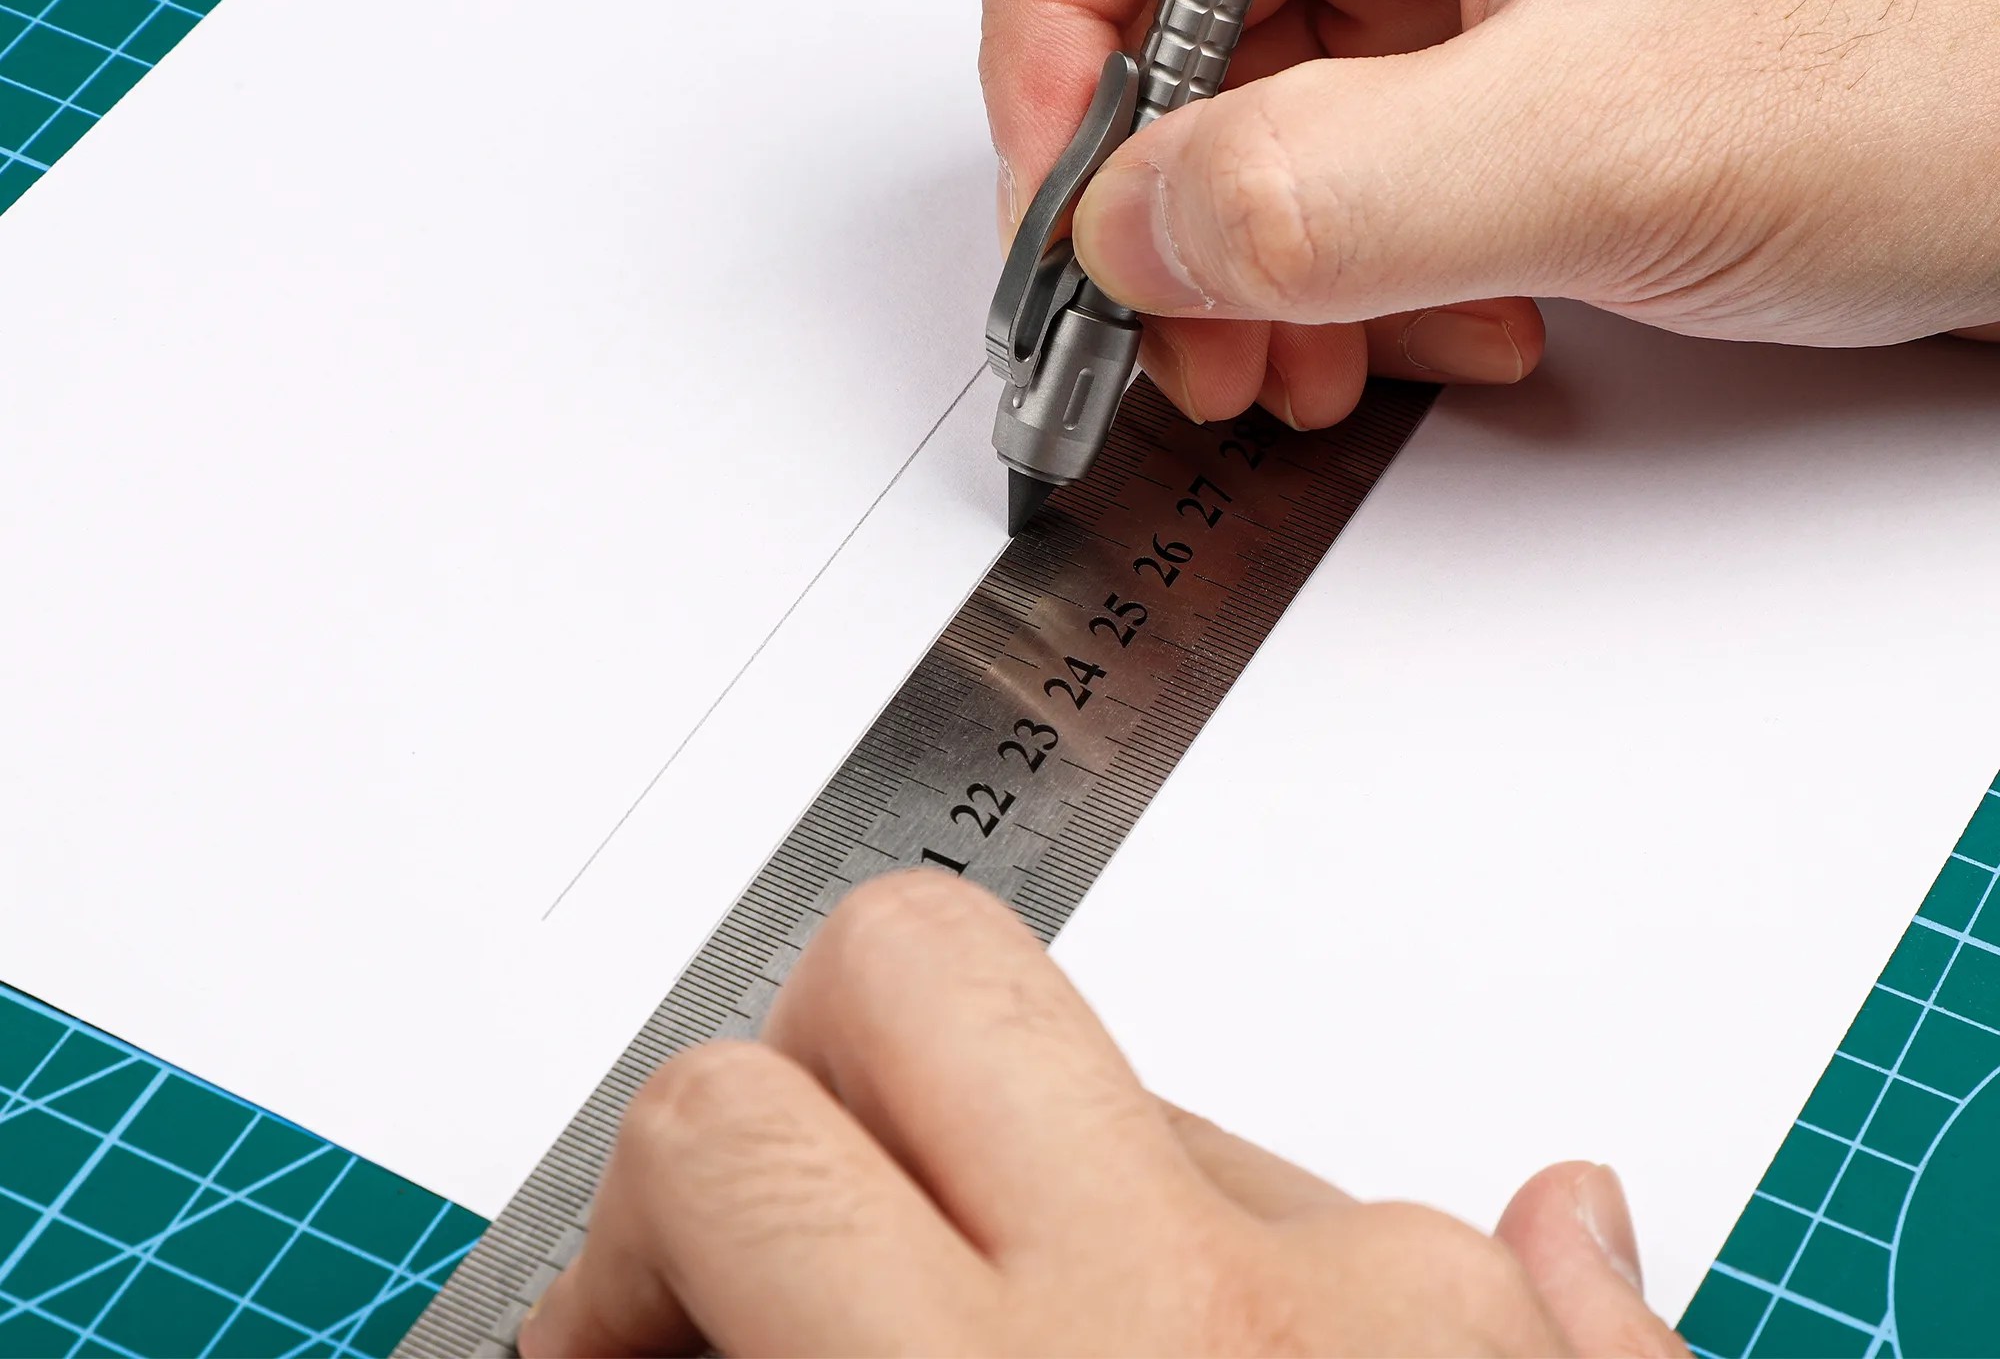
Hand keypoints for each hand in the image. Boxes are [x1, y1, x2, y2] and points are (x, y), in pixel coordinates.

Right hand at [519, 872, 1683, 1355]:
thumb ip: (820, 1348)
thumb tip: (748, 1321)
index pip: (725, 1145)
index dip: (627, 1243)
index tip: (621, 1334)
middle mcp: (1193, 1318)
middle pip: (921, 963)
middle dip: (810, 1074)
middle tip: (789, 1249)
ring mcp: (1386, 1307)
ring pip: (1134, 1086)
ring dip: (1044, 1197)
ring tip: (1017, 1339)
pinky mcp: (1548, 1345)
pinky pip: (1349, 1214)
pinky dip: (1271, 1275)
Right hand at [981, 0, 1999, 429]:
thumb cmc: (1950, 53)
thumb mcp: (1611, 134)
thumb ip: (1329, 192)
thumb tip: (1123, 233)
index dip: (1050, 5)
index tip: (1060, 190)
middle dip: (1154, 176)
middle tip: (1160, 325)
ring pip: (1229, 72)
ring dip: (1239, 247)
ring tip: (1292, 364)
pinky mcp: (1465, 7)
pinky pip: (1317, 131)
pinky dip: (1327, 254)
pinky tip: (1412, 323)